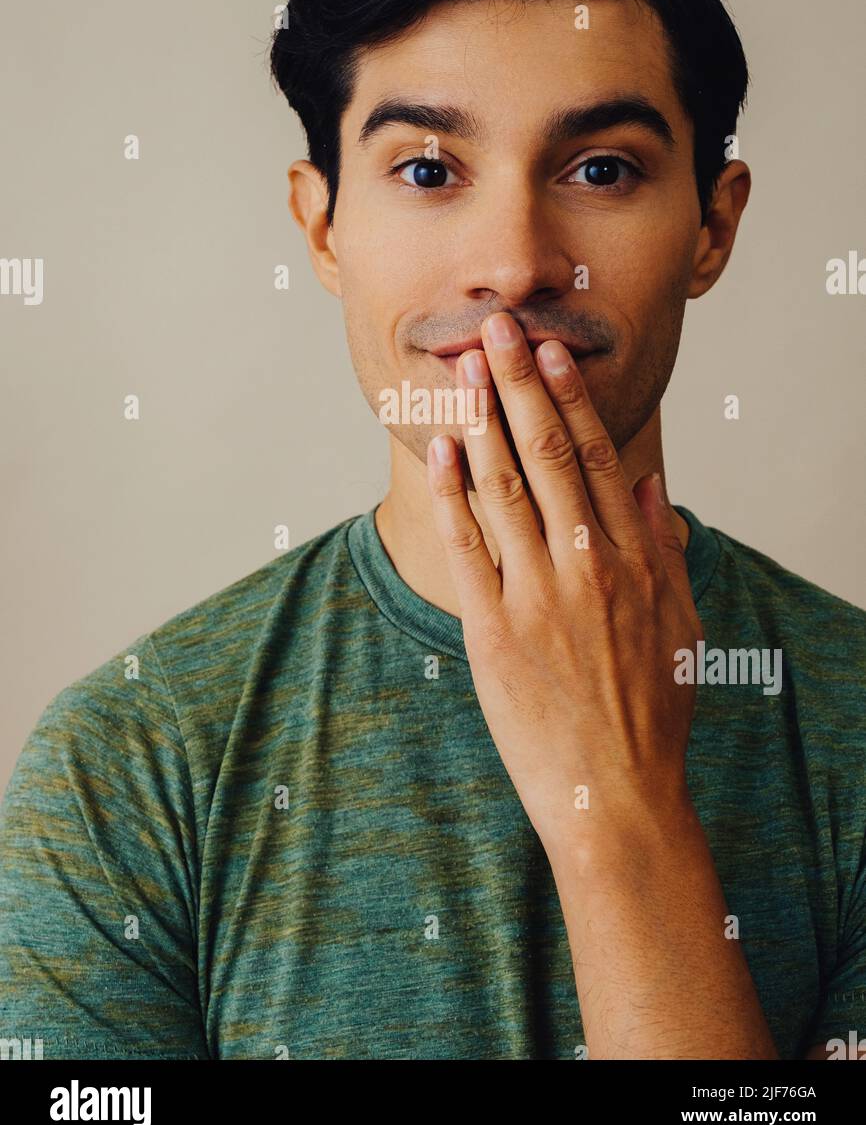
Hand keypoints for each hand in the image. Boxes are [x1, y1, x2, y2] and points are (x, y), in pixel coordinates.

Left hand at [426, 311, 703, 867]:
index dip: (568, 398)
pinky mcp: (494, 631)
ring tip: (464, 368)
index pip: (597, 457)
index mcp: (634, 559)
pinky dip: (451, 494)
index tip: (549, 350)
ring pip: (504, 488)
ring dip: (481, 421)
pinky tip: (441, 449)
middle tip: (493, 328)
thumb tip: (646, 483)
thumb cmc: (651, 713)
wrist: (615, 796)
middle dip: (518, 384)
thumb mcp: (681, 625)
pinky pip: (468, 548)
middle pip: (546, 455)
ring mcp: (538, 596)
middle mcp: (587, 565)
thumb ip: (664, 548)